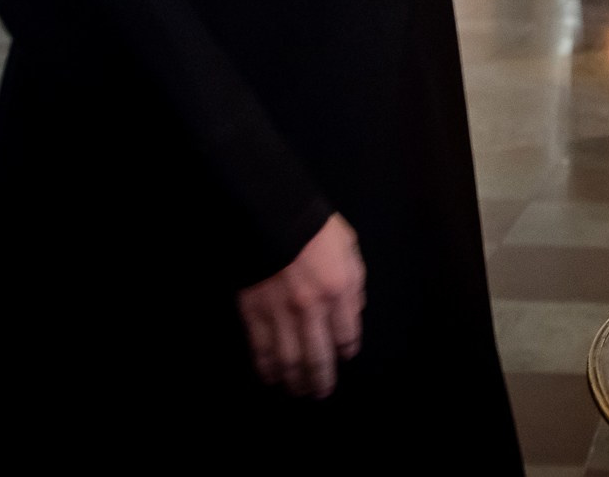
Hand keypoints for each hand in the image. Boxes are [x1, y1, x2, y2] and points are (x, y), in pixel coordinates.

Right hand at [238, 213, 365, 398]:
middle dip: (321, 379)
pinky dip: (267, 367)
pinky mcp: (253, 314)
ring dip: (294, 380)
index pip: (347, 335)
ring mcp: (280, 314)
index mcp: (340, 290)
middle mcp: (312, 309)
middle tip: (321, 393)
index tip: (345, 356)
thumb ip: (354, 282)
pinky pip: (261, 349)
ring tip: (297, 391)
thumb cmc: (315, 228)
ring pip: (289, 359)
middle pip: (318, 356)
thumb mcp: (349, 247)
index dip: (347, 350)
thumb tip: (354, 311)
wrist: (269, 215)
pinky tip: (271, 377)